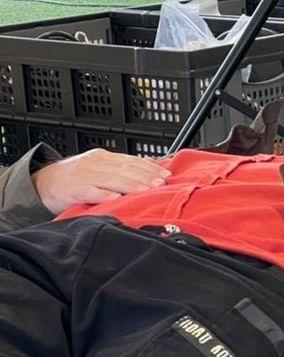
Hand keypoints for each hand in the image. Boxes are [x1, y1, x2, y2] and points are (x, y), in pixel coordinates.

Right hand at [33, 150, 170, 214]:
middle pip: (125, 169)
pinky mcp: (76, 190)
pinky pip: (92, 192)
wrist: (44, 183)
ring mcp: (86, 176)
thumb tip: (148, 174)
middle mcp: (96, 164)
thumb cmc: (75, 178)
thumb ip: (120, 171)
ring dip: (131, 184)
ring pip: (112, 179)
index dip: (150, 167)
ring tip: (146, 189)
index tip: (166, 174)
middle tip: (162, 182)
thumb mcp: (99, 169)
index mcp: (104, 158)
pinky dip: (105, 194)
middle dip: (146, 176)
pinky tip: (116, 198)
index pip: (132, 161)